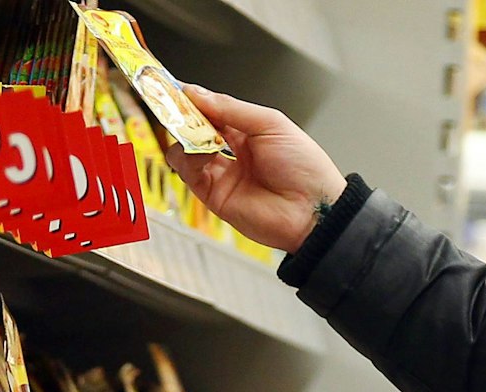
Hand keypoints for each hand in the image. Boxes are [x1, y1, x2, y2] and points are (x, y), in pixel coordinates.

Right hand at [165, 85, 349, 253]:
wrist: (313, 210)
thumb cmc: (304, 167)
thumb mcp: (270, 123)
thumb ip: (231, 108)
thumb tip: (197, 94)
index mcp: (249, 132)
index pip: (213, 110)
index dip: (194, 99)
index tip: (175, 86)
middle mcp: (233, 152)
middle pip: (196, 129)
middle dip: (182, 114)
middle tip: (171, 102)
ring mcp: (222, 175)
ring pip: (186, 150)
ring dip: (184, 136)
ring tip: (191, 130)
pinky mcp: (214, 196)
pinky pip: (189, 173)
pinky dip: (188, 158)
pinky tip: (199, 152)